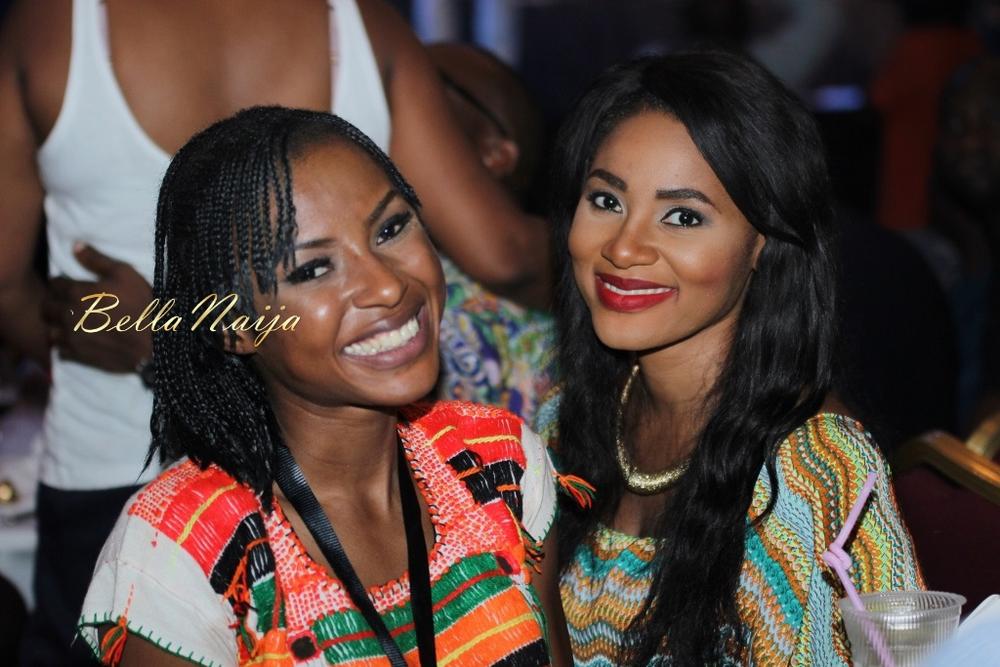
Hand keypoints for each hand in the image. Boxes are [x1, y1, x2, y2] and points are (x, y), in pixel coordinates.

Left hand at [42, 244, 152, 372]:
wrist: (154, 343)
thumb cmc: (143, 305)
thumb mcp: (125, 274)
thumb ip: (97, 260)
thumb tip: (75, 246)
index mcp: (77, 293)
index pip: (54, 283)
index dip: (62, 282)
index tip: (71, 285)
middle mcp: (68, 315)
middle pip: (46, 307)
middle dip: (54, 302)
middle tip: (69, 303)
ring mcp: (71, 338)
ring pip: (50, 330)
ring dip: (57, 325)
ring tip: (71, 323)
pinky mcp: (78, 356)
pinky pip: (60, 351)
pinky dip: (65, 345)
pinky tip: (79, 340)